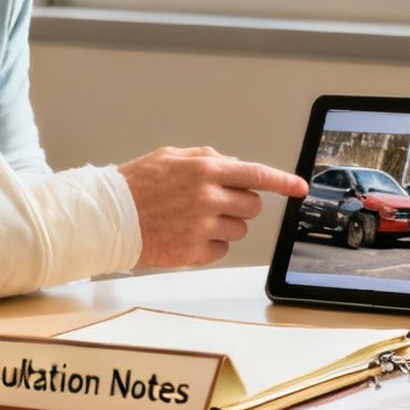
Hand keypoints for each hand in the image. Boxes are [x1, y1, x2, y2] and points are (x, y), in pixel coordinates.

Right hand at [118, 146, 308, 268]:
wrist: (110, 217)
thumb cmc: (137, 185)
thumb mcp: (172, 157)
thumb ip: (207, 158)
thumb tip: (234, 165)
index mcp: (205, 169)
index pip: (257, 174)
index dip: (283, 182)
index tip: (300, 187)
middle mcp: (208, 197)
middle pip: (252, 206)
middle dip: (240, 205)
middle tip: (216, 203)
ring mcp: (203, 226)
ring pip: (239, 230)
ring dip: (224, 226)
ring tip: (194, 220)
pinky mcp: (195, 251)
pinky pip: (222, 250)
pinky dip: (210, 246)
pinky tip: (187, 235)